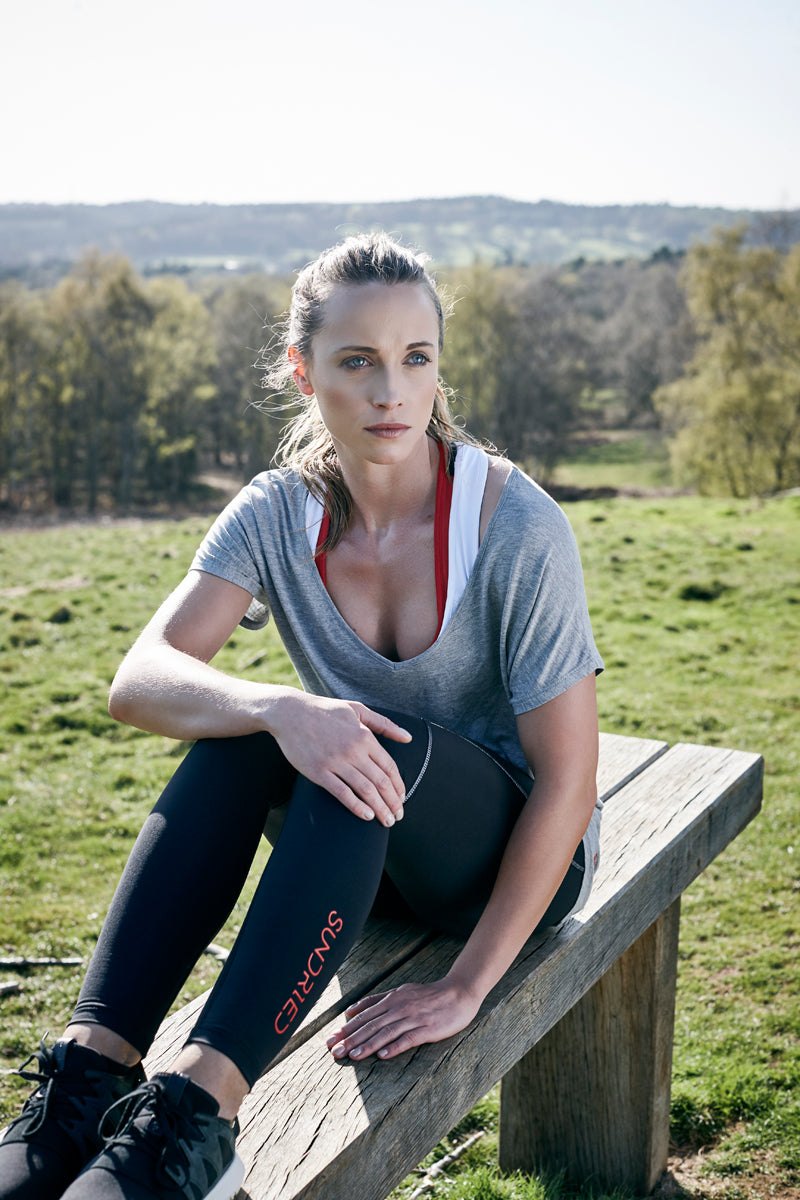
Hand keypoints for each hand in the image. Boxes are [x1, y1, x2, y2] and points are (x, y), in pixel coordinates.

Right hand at [270, 692, 410, 826]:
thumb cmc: (325, 710)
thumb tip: (408, 737)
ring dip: (379, 809)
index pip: (389, 767)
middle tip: (397, 816)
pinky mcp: (319, 772)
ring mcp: (336, 762)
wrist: (290, 713)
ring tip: (386, 821)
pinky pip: (342, 793)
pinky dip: (357, 806)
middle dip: (393, 803)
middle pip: (381, 782)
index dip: (399, 786)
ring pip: (365, 790)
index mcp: (364, 736)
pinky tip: (366, 816)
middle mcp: (353, 751)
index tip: (402, 799)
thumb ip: (384, 724)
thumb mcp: (358, 710)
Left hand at [325, 979, 481, 1061]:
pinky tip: (383, 1056)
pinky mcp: (428, 1028)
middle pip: (371, 1025)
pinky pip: (409, 1038)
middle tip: (334, 1051)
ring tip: (353, 1055)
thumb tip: (350, 1011)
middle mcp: (399, 1007)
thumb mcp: (400, 992)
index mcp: (391, 999)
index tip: (330, 1039)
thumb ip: (375, 1001)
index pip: (364, 1016)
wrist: (459, 992)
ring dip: (368, 1044)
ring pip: (386, 1032)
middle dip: (351, 1038)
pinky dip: (395, 1046)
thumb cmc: (428, 995)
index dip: (347, 1028)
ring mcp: (413, 1017)